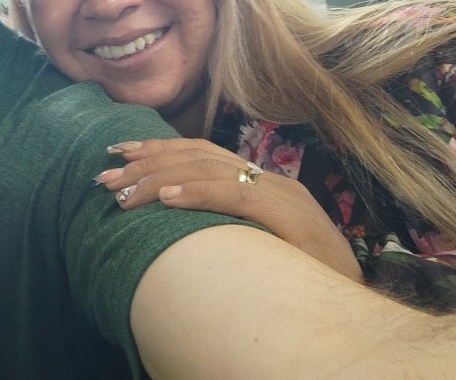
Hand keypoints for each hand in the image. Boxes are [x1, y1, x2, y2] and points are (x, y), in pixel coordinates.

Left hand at [95, 138, 362, 281]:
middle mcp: (269, 179)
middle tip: (103, 176)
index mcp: (258, 180)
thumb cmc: (295, 277)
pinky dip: (198, 194)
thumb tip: (167, 215)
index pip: (199, 152)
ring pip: (208, 170)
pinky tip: (166, 199)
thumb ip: (219, 221)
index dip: (155, 150)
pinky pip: (237, 196)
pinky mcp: (290, 216)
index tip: (116, 154)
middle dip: (144, 163)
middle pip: (196, 156)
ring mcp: (281, 195)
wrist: (352, 305)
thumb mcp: (251, 240)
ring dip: (158, 178)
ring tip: (122, 190)